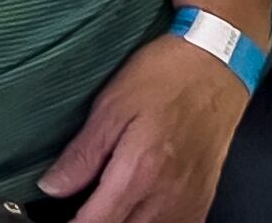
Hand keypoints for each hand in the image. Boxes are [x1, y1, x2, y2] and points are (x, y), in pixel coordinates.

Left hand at [35, 32, 250, 222]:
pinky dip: (152, 222)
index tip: (62, 215)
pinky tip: (139, 207)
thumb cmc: (167, 76)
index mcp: (139, 172)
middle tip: (81, 205)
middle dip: (97, 220)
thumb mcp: (113, 106)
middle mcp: (166, 196)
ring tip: (108, 203)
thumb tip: (53, 186)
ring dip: (123, 222)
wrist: (218, 64)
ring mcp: (188, 202)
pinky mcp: (203, 200)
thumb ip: (83, 153)